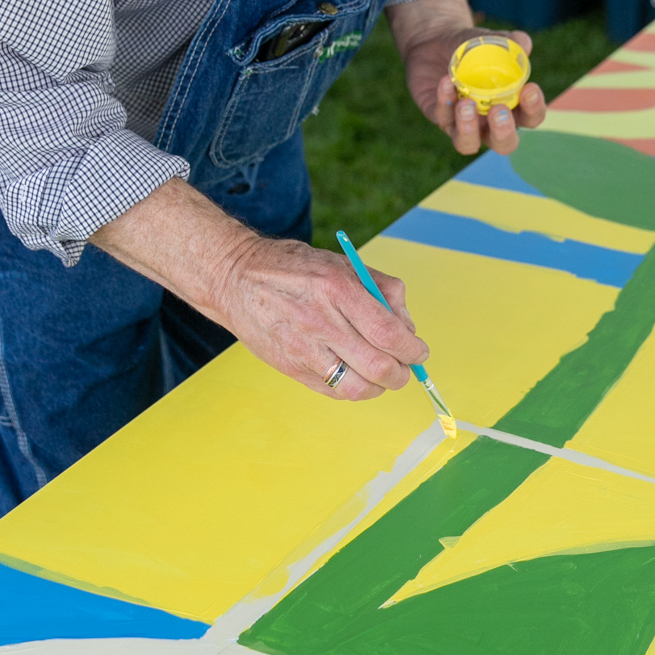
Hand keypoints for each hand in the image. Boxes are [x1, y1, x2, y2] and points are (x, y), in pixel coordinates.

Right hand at [92, 179, 426, 402]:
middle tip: (405, 368)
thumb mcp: (341, 263)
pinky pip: (333, 391)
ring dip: (379, 387)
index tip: (419, 352)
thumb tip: (407, 325)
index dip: (412, 350)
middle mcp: (321, 322)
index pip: (389, 334)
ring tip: (382, 376)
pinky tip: (356, 376)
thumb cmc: (295, 268)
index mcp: (338, 289)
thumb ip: (380, 288)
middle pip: (379, 367)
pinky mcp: (290, 367)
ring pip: (357, 387)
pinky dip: (354, 389)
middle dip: (402, 373)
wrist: (236, 278)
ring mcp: (303, 349)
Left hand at [388, 0, 546, 157]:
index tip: (530, 89)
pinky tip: (445, 81)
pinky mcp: (440, 118)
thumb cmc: (474, 48)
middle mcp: (489, 123)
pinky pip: (443, 118)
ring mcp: (463, 125)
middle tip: (498, 111)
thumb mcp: (492, 41)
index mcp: (512, 106)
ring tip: (466, 104)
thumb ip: (510, 42)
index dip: (534, 109)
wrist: (438, 42)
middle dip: (503, 132)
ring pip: (468, 144)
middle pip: (504, 144)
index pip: (531, 118)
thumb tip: (523, 44)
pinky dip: (445, 102)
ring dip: (468, 129)